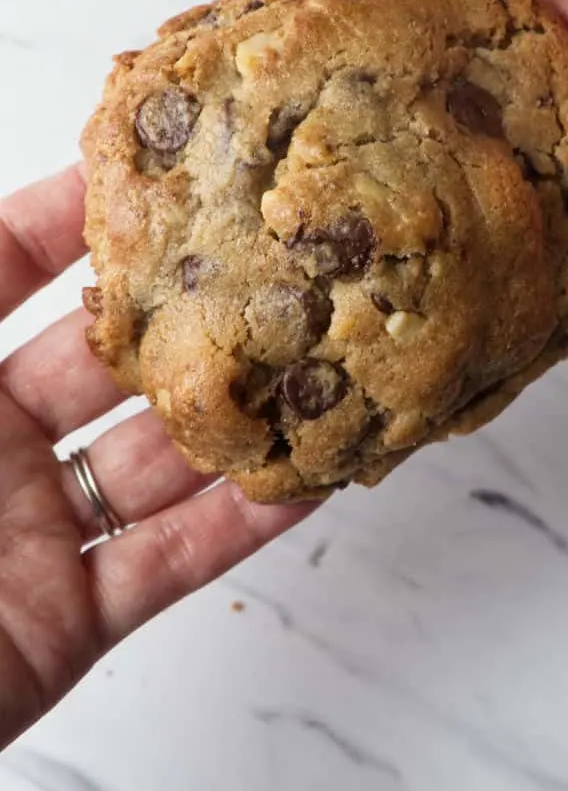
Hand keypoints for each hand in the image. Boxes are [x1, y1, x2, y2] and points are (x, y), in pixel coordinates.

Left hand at [0, 164, 312, 748]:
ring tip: (314, 365)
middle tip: (266, 267)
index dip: (73, 219)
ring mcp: (32, 530)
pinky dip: (242, 527)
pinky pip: (170, 563)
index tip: (154, 175)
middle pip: (107, 365)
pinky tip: (305, 480)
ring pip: (157, 463)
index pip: (6, 270)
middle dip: (184, 317)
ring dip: (234, 422)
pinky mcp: (68, 616)